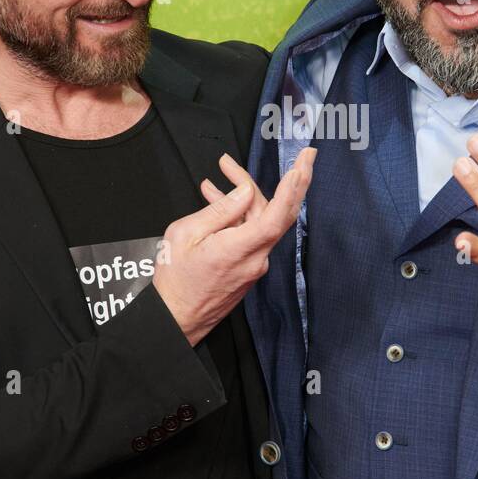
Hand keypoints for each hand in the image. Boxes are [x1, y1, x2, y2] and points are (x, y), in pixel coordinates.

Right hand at [154, 147, 315, 344]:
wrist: (174, 319)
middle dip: (276, 183)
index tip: (303, 164)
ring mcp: (254, 266)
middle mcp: (255, 259)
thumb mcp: (186, 235)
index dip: (293, 188)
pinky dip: (239, 217)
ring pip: (260, 222)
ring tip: (217, 177)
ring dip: (243, 198)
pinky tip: (218, 202)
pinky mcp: (249, 270)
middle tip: (266, 159)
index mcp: (239, 249)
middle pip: (274, 213)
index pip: (276, 215)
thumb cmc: (175, 280)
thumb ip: (219, 211)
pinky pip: (251, 235)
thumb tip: (244, 193)